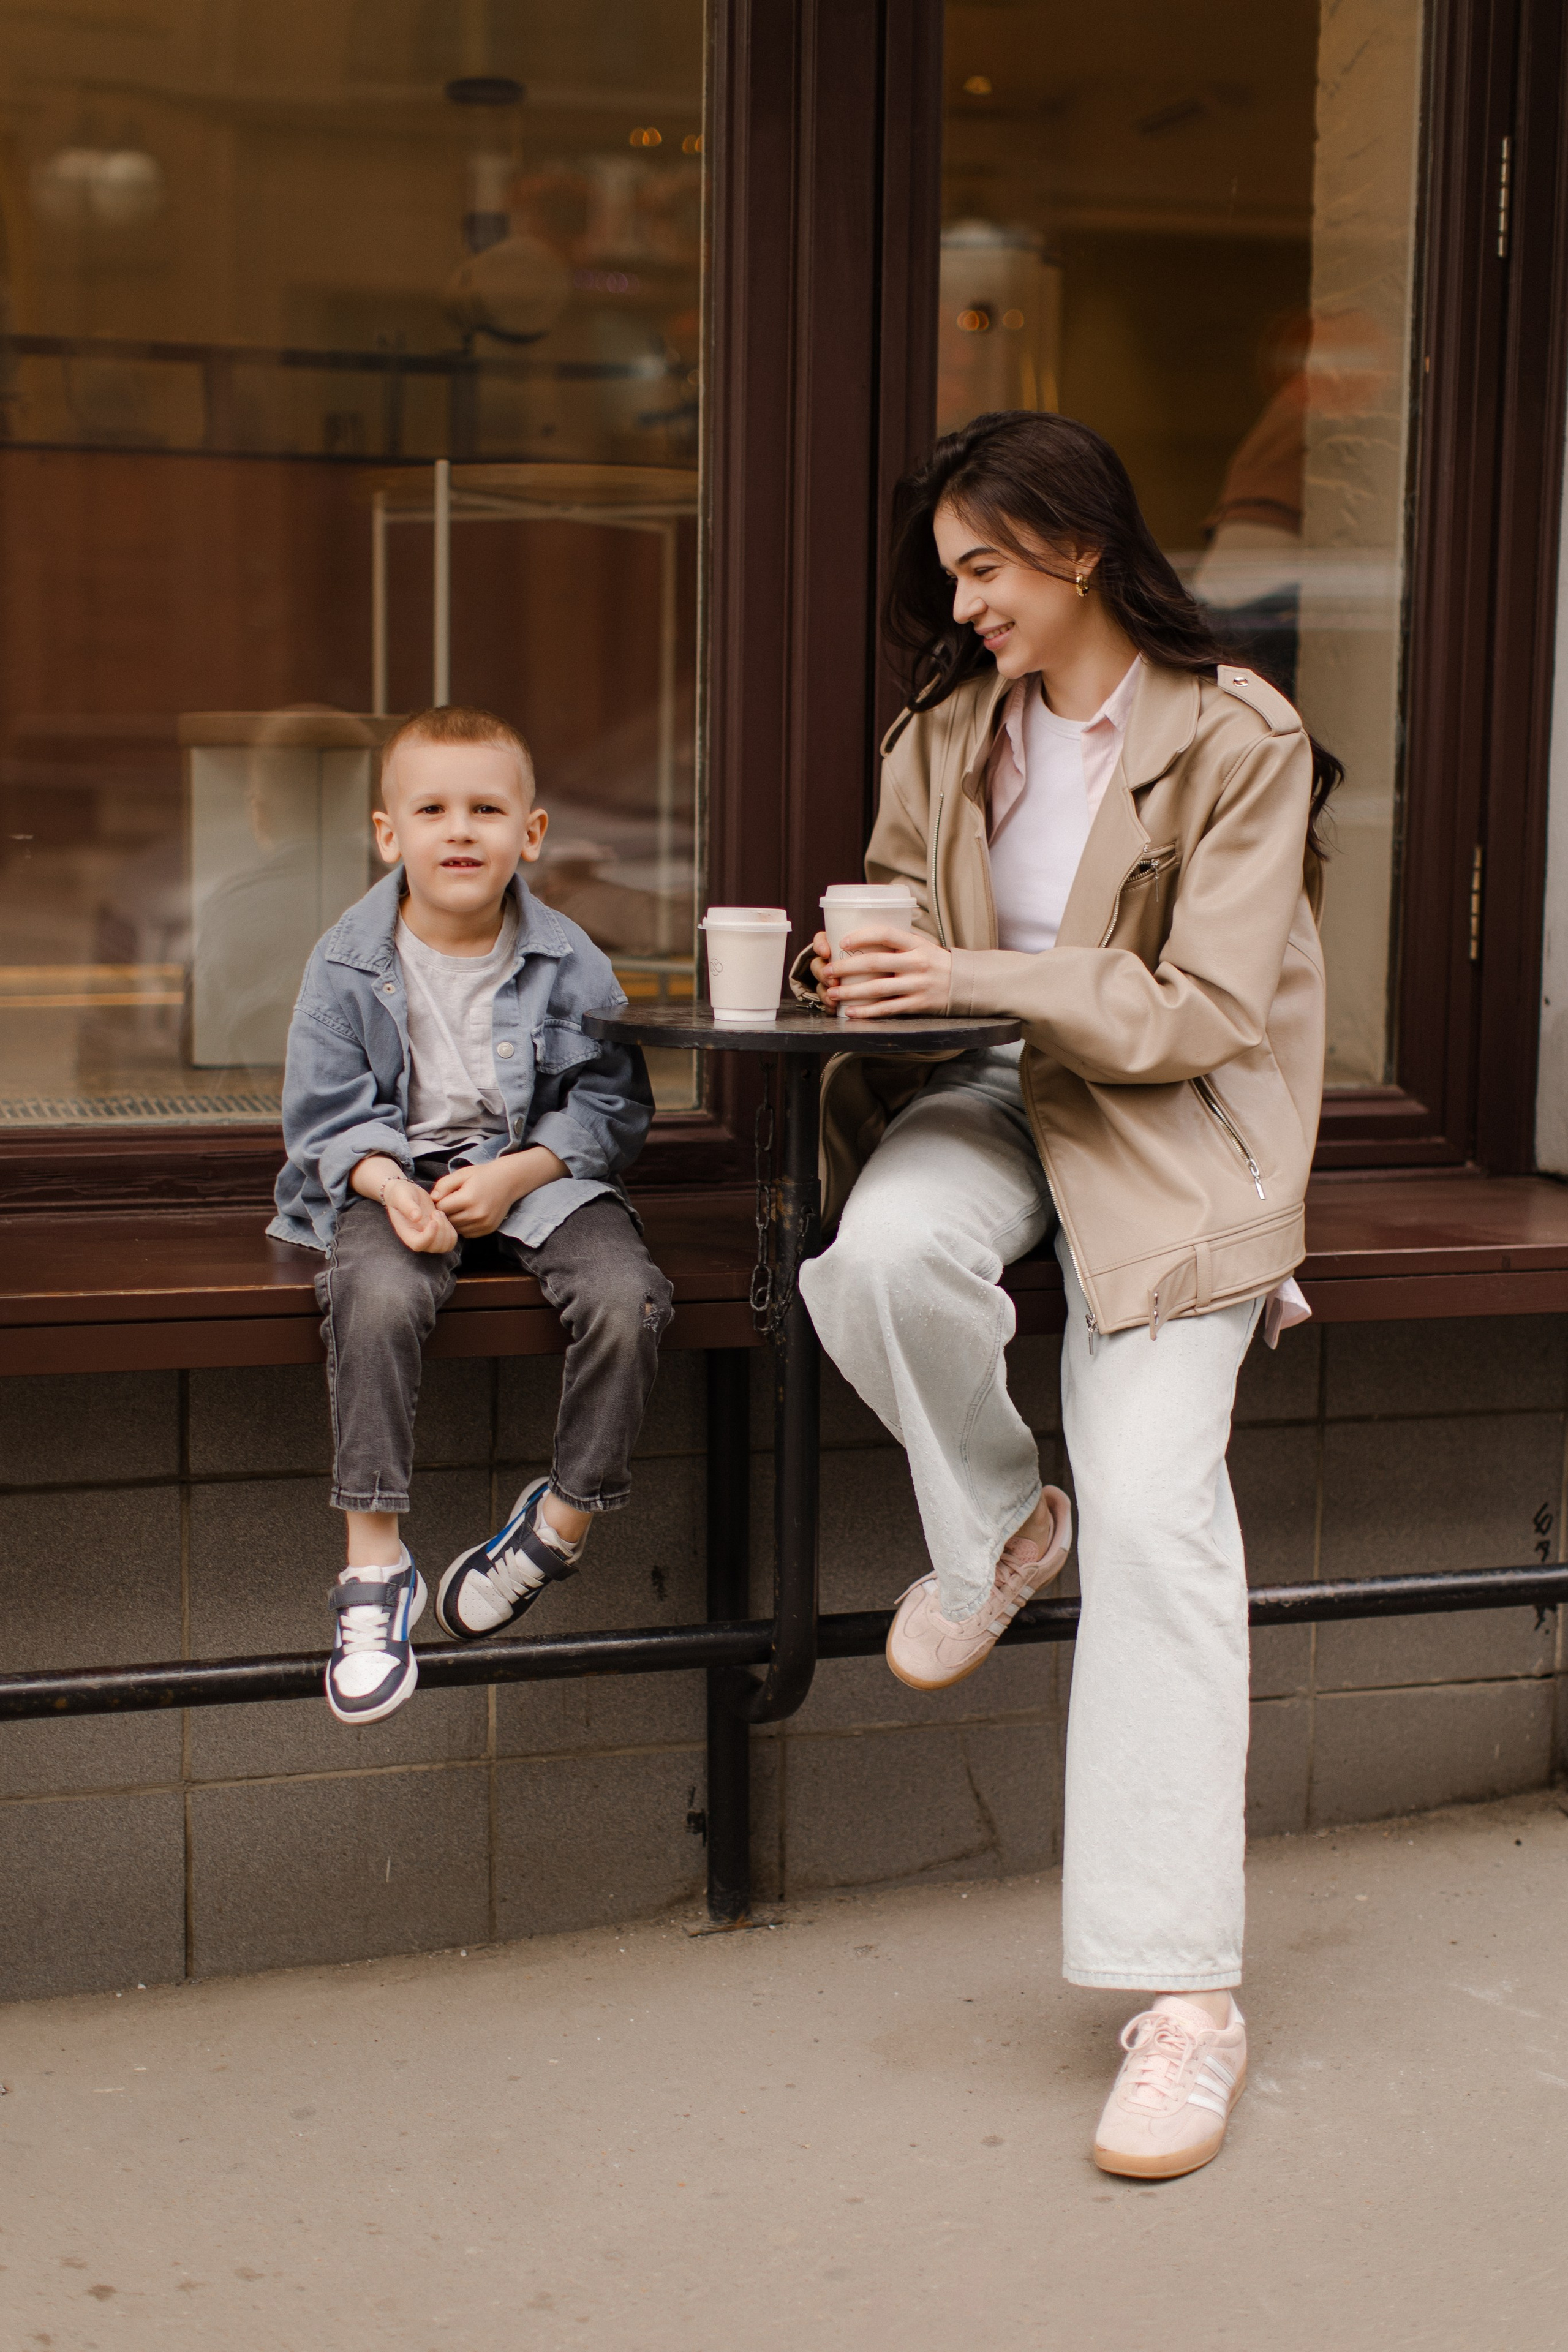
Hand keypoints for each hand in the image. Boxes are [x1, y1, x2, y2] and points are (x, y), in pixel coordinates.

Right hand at [383, 1176, 457, 1254]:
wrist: (407, 1192)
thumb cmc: (401, 1194)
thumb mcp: (401, 1197)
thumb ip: (407, 1206)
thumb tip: (416, 1217)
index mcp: (406, 1233)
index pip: (418, 1245)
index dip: (429, 1236)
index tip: (433, 1220)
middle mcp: (418, 1239)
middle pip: (434, 1247)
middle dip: (440, 1230)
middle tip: (435, 1212)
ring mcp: (429, 1238)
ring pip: (445, 1247)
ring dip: (447, 1230)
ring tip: (439, 1213)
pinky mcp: (438, 1234)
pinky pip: (451, 1241)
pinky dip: (451, 1230)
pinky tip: (443, 1217)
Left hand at [432, 1147, 567, 1237]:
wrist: (508, 1181)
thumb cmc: (482, 1175)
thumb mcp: (461, 1174)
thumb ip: (443, 1185)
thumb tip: (432, 1199)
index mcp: (469, 1198)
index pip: (441, 1208)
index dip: (438, 1202)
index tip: (442, 1196)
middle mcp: (477, 1214)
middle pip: (448, 1220)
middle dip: (445, 1213)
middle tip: (449, 1202)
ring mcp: (484, 1224)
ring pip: (456, 1229)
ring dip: (454, 1221)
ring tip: (459, 1208)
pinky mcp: (488, 1230)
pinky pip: (467, 1233)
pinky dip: (464, 1226)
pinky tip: (468, 1214)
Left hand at [816, 923, 952, 1019]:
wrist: (965, 984)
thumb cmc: (937, 963)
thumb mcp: (923, 945)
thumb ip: (899, 943)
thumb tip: (865, 936)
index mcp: (916, 944)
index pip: (885, 934)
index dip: (862, 935)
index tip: (842, 941)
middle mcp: (916, 963)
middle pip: (874, 963)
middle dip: (845, 967)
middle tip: (828, 971)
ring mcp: (917, 985)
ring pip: (877, 989)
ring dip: (850, 992)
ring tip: (832, 993)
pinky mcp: (918, 1005)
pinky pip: (887, 1009)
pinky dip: (867, 1011)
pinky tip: (851, 1012)